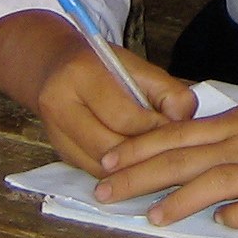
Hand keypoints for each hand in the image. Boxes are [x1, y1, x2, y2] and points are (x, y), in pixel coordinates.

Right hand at [33, 29, 195, 175]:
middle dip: (144, 152)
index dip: (154, 128)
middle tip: (168, 150)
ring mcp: (54, 132)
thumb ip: (166, 92)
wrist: (56, 66)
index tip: (176, 130)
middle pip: (109, 147)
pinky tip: (135, 163)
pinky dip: (118, 172)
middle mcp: (58, 104)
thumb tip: (183, 123)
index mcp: (81, 73)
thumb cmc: (104, 66)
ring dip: (132, 167)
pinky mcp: (58, 151)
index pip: (123, 116)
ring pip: (100, 166)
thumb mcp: (138, 67)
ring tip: (155, 157)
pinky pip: (93, 171)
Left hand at [94, 65, 237, 226]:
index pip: (179, 135)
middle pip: (186, 158)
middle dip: (140, 175)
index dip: (140, 148)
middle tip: (102, 191)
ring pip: (220, 181)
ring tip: (152, 218)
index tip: (105, 158)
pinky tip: (226, 223)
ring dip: (183, 200)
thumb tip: (213, 159)